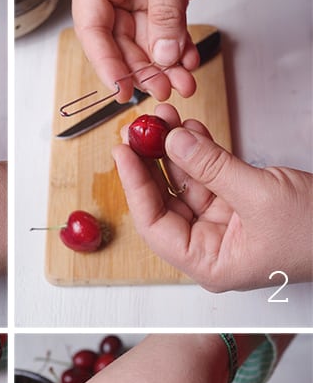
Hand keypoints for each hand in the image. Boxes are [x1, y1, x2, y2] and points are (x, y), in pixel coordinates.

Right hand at [71, 0, 238, 99]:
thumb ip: (166, 12)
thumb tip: (164, 56)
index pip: (92, 28)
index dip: (106, 62)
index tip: (121, 88)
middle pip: (119, 43)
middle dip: (143, 69)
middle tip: (162, 90)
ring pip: (144, 45)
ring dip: (164, 67)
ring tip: (182, 83)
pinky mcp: (162, 2)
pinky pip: (166, 36)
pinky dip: (179, 52)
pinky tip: (189, 62)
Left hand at [114, 104, 312, 291]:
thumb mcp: (259, 196)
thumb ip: (213, 167)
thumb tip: (174, 141)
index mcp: (209, 263)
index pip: (155, 226)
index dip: (135, 187)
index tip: (122, 153)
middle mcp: (212, 248)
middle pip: (167, 203)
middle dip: (152, 163)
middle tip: (139, 129)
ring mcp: (226, 227)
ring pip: (188, 185)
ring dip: (176, 151)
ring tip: (163, 119)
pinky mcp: (242, 206)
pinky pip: (211, 178)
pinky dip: (200, 153)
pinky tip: (189, 130)